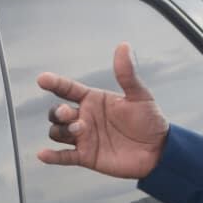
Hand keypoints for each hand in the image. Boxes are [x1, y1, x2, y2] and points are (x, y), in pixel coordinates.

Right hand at [37, 42, 168, 179]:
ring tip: (79, 131)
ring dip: (61, 130)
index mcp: (93, 100)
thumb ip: (127, 74)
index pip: (67, 89)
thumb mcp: (139, 95)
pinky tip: (43, 154)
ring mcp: (83, 138)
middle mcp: (84, 117)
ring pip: (57, 132)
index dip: (54, 83)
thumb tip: (123, 45)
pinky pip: (64, 157)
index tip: (42, 79)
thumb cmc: (149, 120)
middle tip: (68, 114)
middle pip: (57, 112)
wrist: (159, 150)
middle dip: (58, 112)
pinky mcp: (86, 156)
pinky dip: (52, 156)